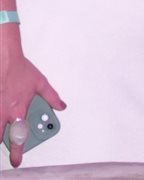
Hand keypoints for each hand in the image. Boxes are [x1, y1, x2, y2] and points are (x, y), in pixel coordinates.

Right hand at [0, 42, 64, 167]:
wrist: (3, 58)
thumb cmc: (20, 70)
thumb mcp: (41, 83)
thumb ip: (52, 97)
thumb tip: (61, 106)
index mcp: (18, 111)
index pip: (18, 137)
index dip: (18, 152)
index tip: (18, 160)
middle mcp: (3, 113)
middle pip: (0, 136)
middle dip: (4, 145)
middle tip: (10, 150)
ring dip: (0, 132)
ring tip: (5, 132)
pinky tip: (3, 116)